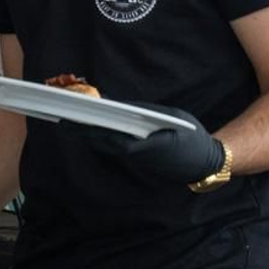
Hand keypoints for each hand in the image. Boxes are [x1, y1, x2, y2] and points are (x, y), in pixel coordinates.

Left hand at [74, 104, 223, 184]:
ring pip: (107, 148)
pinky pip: (114, 148)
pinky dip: (100, 138)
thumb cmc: (191, 136)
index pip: (117, 140)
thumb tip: (117, 105)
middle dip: (84, 133)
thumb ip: (146, 112)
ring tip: (68, 122)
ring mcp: (138, 160)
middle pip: (106, 144)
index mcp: (151, 146)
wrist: (206, 162)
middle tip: (62, 120)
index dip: (96, 132)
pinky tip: (87, 128)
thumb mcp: (172, 117)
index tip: (78, 122)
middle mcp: (141, 155)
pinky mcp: (137, 160)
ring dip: (88, 136)